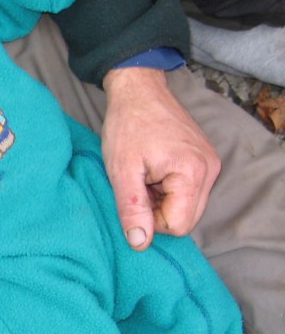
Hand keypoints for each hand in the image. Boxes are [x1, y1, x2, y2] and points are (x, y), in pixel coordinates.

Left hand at [101, 67, 220, 249]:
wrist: (138, 90)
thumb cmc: (128, 125)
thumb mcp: (122, 170)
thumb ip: (132, 208)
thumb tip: (140, 243)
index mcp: (193, 174)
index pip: (178, 225)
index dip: (151, 220)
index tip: (134, 197)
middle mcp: (210, 170)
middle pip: (187, 218)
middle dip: (158, 210)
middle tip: (138, 185)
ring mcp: (210, 164)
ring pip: (187, 206)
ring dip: (162, 199)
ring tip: (144, 176)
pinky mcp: (204, 160)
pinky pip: (188, 190)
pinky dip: (168, 188)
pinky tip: (152, 171)